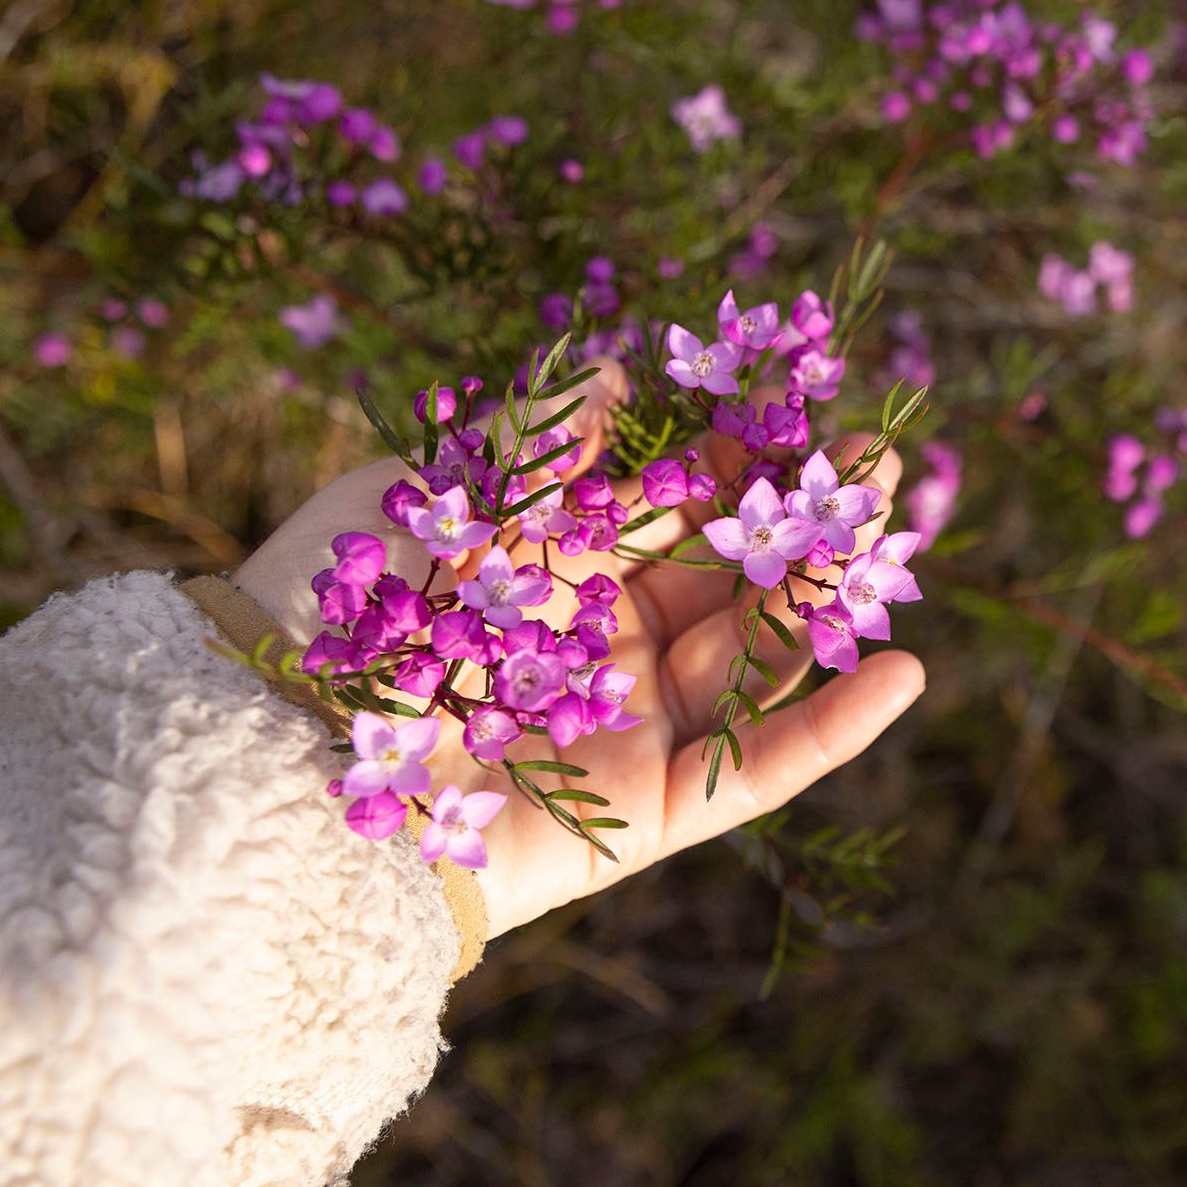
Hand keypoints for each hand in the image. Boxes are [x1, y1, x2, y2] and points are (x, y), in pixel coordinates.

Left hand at [232, 364, 926, 935]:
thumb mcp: (440, 498)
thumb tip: (615, 375)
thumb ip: (537, 441)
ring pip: (764, 657)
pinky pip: (763, 768)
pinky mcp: (656, 811)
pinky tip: (908, 672)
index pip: (679, 509)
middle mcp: (610, 651)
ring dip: (832, 596)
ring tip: (894, 529)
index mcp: (560, 576)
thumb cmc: (338, 617)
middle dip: (810, 520)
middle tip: (882, 458)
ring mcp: (640, 731)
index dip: (743, 460)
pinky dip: (837, 728)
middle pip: (738, 579)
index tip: (802, 404)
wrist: (278, 766)